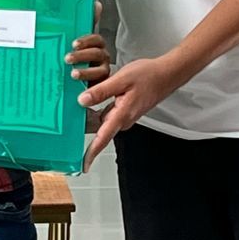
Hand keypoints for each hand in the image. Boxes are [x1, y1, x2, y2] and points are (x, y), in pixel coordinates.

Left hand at [65, 0, 110, 84]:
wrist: (78, 78)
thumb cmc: (80, 57)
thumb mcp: (81, 41)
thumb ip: (88, 22)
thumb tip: (97, 4)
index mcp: (97, 46)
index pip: (96, 40)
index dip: (86, 40)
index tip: (74, 43)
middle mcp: (102, 59)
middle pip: (97, 55)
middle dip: (83, 56)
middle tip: (68, 58)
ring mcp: (101, 73)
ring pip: (99, 72)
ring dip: (86, 72)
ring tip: (73, 73)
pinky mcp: (99, 87)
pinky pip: (95, 87)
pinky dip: (87, 88)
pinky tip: (78, 90)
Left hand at [78, 54, 180, 170]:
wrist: (167, 74)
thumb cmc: (149, 76)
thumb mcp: (121, 79)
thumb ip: (101, 91)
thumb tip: (82, 100)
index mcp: (122, 115)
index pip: (103, 138)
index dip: (92, 153)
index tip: (83, 164)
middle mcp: (124, 119)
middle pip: (100, 129)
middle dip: (85, 125)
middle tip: (72, 117)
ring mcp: (125, 116)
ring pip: (104, 119)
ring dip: (92, 112)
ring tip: (82, 101)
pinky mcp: (126, 110)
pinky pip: (109, 113)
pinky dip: (100, 106)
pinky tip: (96, 95)